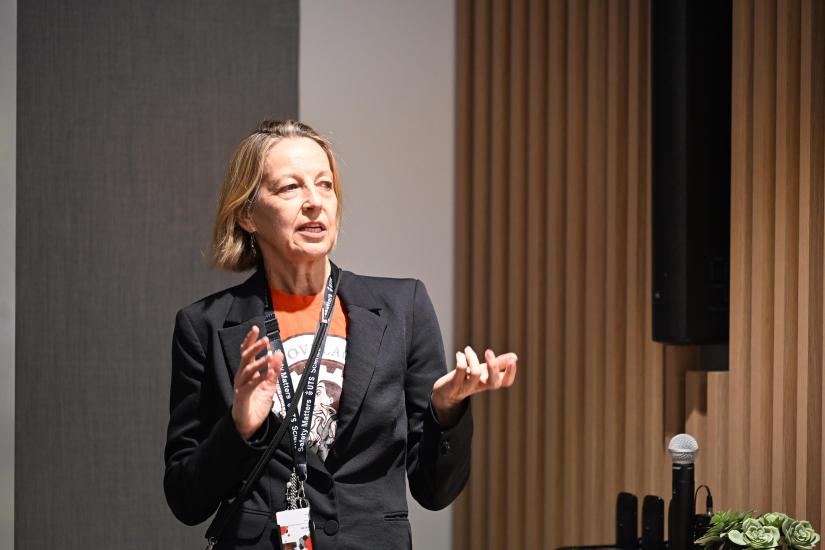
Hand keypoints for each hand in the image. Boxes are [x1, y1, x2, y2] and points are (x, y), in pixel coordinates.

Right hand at [232, 325, 281, 439]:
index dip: (250, 340)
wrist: (249, 424)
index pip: (246, 353)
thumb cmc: (257, 403)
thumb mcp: (269, 385)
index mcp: (246, 372)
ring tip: (269, 355)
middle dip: (254, 347)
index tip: (255, 328)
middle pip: (245, 358)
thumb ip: (273, 370)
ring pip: (247, 370)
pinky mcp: (242, 396)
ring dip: (259, 361)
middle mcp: (241, 377)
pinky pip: (250, 385)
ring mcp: (240, 386)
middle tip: (265, 339)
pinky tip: (267, 373)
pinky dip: (259, 378)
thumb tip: (278, 353)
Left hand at [431, 346, 517, 424]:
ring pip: (476, 374)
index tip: (513, 359)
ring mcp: (467, 387)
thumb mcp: (483, 371)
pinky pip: (460, 370)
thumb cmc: (467, 379)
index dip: (511, 373)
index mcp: (489, 382)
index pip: (505, 382)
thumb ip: (498, 364)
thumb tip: (515, 357)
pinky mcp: (454, 384)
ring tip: (467, 349)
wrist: (445, 393)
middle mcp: (480, 386)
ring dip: (472, 358)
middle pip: (493, 382)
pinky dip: (461, 359)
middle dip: (494, 366)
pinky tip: (459, 354)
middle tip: (489, 351)